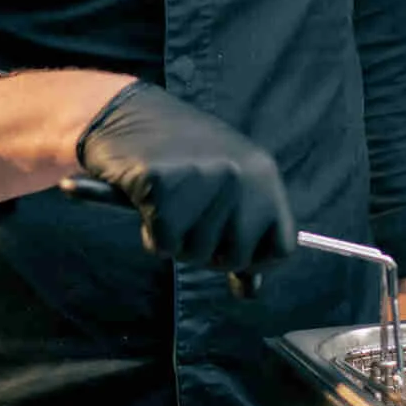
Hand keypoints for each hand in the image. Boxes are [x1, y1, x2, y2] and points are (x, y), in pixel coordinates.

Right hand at [76, 80, 295, 271]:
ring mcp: (203, 179)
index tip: (229, 247)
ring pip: (195, 253)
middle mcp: (240, 176)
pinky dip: (150, 234)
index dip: (254, 260)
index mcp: (263, 175)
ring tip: (167, 201)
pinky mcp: (162, 185)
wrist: (124, 114)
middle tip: (188, 216)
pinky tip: (146, 200)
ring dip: (175, 239)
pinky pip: (162, 244)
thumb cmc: (176, 156)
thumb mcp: (224, 188)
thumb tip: (251, 290)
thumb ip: (244, 234)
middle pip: (236, 258)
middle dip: (206, 251)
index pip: (282, 247)